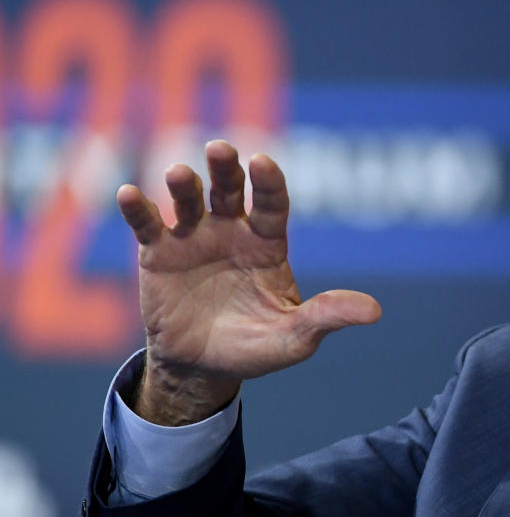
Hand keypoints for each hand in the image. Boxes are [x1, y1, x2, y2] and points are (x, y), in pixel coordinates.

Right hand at [117, 139, 380, 424]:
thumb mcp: (295, 338)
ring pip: (189, 199)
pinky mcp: (158, 253)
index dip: (268, 183)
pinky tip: (129, 195)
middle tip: (221, 149)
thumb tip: (375, 312)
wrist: (203, 367)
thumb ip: (327, 318)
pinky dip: (138, 208)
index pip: (272, 204)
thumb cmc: (255, 348)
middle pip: (229, 189)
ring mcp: (193, 238)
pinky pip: (147, 225)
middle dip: (226, 167)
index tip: (263, 162)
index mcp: (267, 244)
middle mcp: (232, 231)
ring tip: (178, 174)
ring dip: (183, 184)